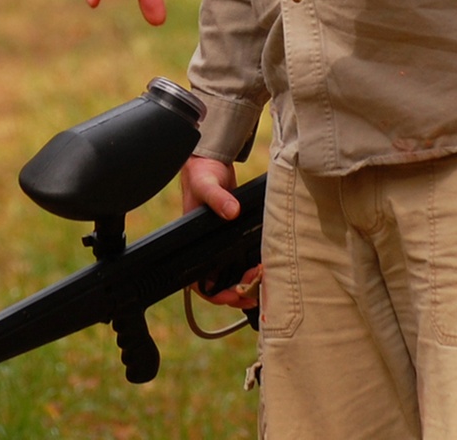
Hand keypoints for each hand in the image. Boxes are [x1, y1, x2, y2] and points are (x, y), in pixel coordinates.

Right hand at [181, 156, 260, 308]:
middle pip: (219, 283)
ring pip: (231, 274)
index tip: (234, 296)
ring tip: (262, 281)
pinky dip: (251, 267)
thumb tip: (231, 211)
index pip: (198, 281)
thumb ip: (218, 198)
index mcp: (193, 244)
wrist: (210, 160)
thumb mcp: (206, 185)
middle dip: (237, 291)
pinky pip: (240, 260)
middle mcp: (206, 247)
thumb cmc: (201, 173)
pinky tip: (264, 266)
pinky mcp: (232, 235)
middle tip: (256, 290)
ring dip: (246, 282)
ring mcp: (219, 243)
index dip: (215, 294)